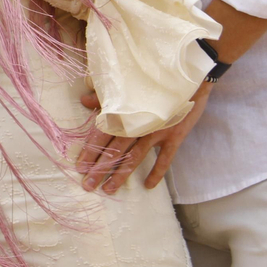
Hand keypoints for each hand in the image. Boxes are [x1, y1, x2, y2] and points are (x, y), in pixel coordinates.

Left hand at [76, 80, 211, 192]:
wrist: (187, 77)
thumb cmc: (153, 82)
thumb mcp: (128, 86)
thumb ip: (105, 97)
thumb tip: (84, 101)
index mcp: (123, 111)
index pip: (101, 135)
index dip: (90, 151)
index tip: (79, 167)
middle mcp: (137, 123)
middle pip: (115, 150)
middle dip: (100, 168)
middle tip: (88, 185)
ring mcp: (157, 131)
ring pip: (135, 157)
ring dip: (121, 174)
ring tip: (109, 189)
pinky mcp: (174, 136)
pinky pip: (165, 159)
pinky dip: (157, 172)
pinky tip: (148, 186)